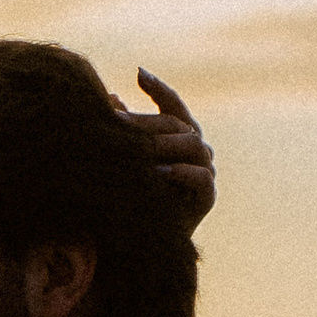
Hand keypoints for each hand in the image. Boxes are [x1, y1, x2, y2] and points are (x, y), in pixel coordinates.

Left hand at [114, 67, 213, 231]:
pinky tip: (162, 171)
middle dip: (147, 120)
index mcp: (179, 137)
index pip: (173, 106)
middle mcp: (197, 151)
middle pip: (177, 124)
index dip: (159, 88)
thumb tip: (110, 97)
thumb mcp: (123, 162)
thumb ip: (123, 131)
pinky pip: (201, 178)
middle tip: (116, 119)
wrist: (142, 244)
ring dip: (165, 144)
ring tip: (138, 147)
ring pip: (193, 145)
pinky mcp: (207, 198)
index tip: (139, 73)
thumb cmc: (132, 198)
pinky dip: (183, 172)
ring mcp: (205, 172)